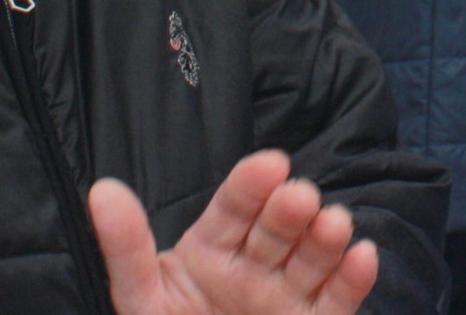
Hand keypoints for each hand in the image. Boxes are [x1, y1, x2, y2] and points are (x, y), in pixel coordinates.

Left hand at [91, 150, 376, 314]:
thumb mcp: (142, 301)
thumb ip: (127, 250)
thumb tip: (103, 190)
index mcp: (210, 253)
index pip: (234, 209)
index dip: (251, 185)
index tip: (269, 164)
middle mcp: (253, 268)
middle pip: (278, 229)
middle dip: (291, 210)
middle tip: (299, 198)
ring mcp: (285, 297)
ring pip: (312, 257)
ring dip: (326, 237)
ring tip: (334, 223)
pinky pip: (338, 300)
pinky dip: (353, 279)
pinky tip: (362, 257)